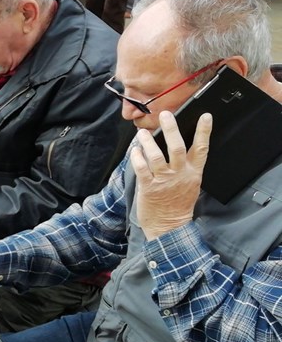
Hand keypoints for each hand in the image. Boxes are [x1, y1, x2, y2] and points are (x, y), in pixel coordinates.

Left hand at [129, 110, 210, 239]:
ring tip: (142, 133)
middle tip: (166, 115)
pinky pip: (142, 169)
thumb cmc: (178, 204)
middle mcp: (179, 174)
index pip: (201, 149)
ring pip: (156, 156)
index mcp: (192, 173)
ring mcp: (164, 181)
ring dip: (148, 142)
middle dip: (171, 129)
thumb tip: (179, 147)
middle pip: (176, 147)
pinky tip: (135, 150)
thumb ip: (186, 167)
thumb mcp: (190, 185)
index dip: (204, 132)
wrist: (169, 227)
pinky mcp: (148, 187)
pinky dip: (137, 157)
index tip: (205, 116)